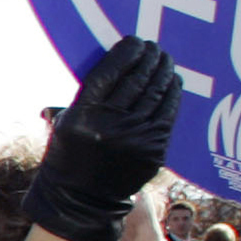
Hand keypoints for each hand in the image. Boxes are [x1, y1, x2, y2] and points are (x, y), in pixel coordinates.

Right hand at [20, 36, 180, 240]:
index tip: (134, 40)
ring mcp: (134, 140)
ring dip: (163, 72)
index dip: (125, 53)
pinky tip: (174, 82)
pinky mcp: (153, 152)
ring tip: (166, 59)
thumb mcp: (66, 121)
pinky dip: (173, 95)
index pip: (109, 72)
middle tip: (154, 46)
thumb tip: (113, 64)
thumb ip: (86, 95)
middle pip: (136, 80)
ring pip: (155, 95)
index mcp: (83, 114)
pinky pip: (168, 115)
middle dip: (149, 58)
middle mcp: (109, 126)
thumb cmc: (71, 153)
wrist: (81, 200)